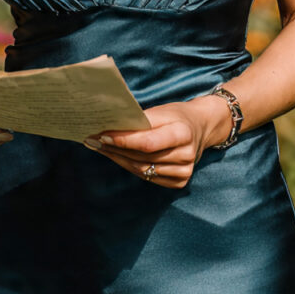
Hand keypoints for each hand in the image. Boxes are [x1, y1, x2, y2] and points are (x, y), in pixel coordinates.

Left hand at [85, 97, 228, 188]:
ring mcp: (184, 172)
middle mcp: (186, 156)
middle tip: (93, 140)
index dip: (124, 141)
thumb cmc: (177, 115)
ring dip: (118, 159)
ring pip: (142, 169)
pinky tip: (117, 157)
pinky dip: (130, 167)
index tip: (102, 135)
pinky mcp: (179, 182)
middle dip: (115, 149)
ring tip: (99, 148)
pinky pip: (147, 177)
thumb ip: (140, 120)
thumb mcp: (162, 110)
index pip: (148, 143)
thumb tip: (111, 126)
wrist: (201, 128)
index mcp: (183, 134)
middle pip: (142, 157)